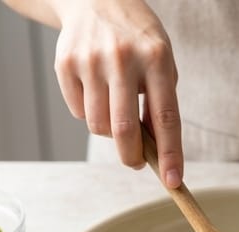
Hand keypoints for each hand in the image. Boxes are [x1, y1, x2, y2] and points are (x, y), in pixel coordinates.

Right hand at [49, 0, 182, 185]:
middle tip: (136, 163)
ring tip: (116, 110)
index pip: (166, 118)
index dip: (170, 155)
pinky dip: (89, 114)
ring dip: (110, 133)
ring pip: (99, 126)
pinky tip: (96, 91)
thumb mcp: (162, 65)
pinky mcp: (65, 62)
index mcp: (156, 59)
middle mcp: (122, 58)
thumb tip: (155, 153)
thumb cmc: (138, 42)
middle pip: (125, 130)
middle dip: (132, 157)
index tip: (173, 182)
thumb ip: (161, 106)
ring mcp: (90, 59)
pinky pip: (78, 112)